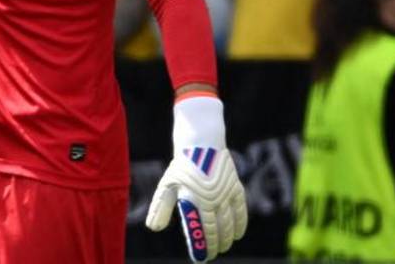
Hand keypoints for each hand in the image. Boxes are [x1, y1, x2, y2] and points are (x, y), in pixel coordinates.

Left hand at [147, 96, 246, 260]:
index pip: (200, 230)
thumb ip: (161, 208)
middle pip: (217, 230)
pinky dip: (240, 224)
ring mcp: (225, 193)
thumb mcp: (167, 186)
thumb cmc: (181, 167)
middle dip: (214, 245)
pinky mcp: (235, 187)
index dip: (201, 246)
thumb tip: (153, 228)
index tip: (200, 259)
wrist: (200, 142)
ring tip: (223, 247)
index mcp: (194, 199)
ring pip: (229, 223)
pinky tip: (237, 235)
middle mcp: (212, 199)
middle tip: (210, 255)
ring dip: (227, 238)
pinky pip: (241, 210)